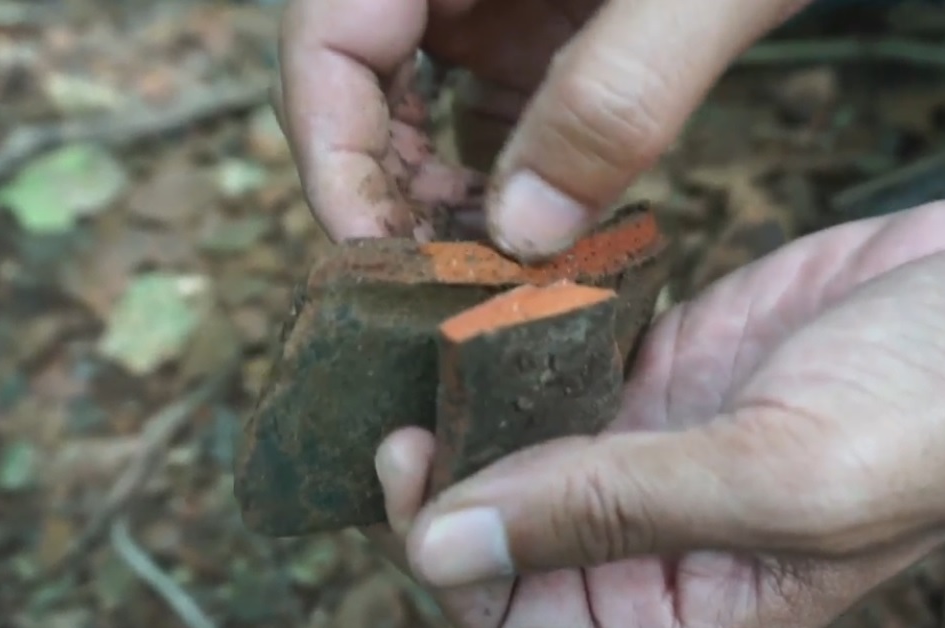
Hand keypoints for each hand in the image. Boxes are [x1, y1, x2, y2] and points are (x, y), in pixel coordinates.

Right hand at [276, 0, 809, 257]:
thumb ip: (620, 95)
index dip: (330, 151)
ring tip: (494, 272)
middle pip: (357, 80)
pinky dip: (502, 178)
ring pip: (417, 105)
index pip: (325, 36)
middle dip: (386, 186)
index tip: (376, 253)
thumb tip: (525, 234)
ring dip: (440, 195)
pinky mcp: (542, 28)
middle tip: (444, 281)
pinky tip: (542, 235)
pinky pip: (489, 110)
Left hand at [361, 198, 944, 627]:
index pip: (514, 619)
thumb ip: (609, 514)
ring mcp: (663, 453)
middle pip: (503, 538)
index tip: (413, 458)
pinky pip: (565, 375)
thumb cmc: (944, 414)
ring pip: (523, 453)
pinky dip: (529, 345)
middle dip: (446, 478)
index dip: (448, 554)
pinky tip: (508, 309)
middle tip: (412, 387)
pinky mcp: (672, 373)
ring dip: (477, 406)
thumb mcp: (778, 478)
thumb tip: (445, 549)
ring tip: (443, 340)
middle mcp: (662, 544)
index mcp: (689, 614)